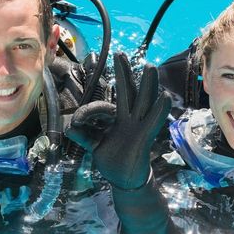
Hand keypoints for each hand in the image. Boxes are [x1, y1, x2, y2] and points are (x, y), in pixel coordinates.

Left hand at [66, 52, 170, 189]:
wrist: (124, 180)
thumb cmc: (113, 160)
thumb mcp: (95, 145)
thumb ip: (83, 135)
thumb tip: (68, 128)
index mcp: (119, 119)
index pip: (112, 101)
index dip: (98, 102)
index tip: (80, 114)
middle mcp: (131, 120)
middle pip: (130, 92)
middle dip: (125, 74)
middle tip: (120, 54)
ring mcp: (139, 128)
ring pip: (144, 102)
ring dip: (148, 85)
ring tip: (150, 67)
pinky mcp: (144, 138)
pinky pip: (153, 121)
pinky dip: (159, 109)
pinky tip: (164, 96)